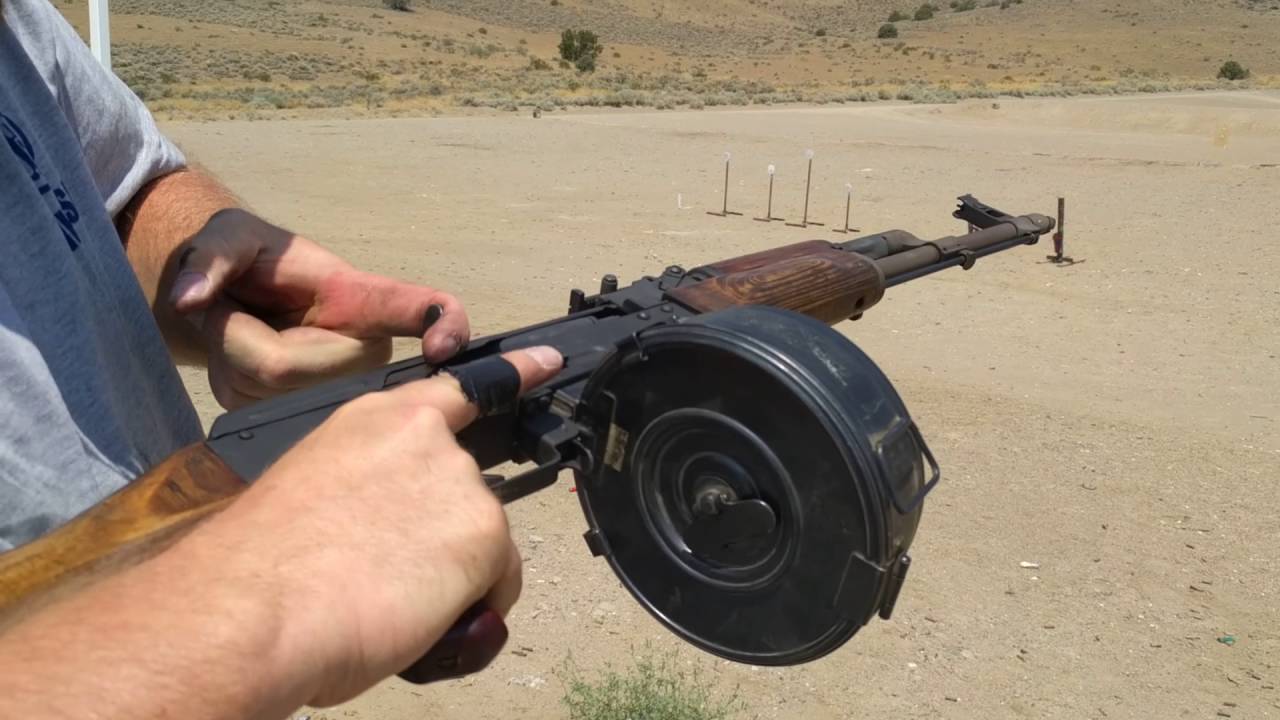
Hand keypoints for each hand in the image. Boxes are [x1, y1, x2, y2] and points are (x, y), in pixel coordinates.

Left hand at [167, 208, 470, 408]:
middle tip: (233, 305)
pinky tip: (237, 357)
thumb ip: (209, 257)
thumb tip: (188, 298)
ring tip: (238, 326)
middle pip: (287, 367)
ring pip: (262, 387)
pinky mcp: (303, 418)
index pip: (421, 308)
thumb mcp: (228, 238)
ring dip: (227, 352)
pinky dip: (224, 375)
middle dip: (238, 335)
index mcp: (362, 298)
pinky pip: (247, 404)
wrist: (226, 301)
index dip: (444, 325)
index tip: (445, 347)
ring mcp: (337, 390)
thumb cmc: (245, 261)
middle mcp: (364, 350)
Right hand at [201, 345, 563, 707]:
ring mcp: (463, 482)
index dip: (513, 372)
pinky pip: (499, 584)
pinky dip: (471, 607)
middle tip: (383, 571)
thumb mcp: (313, 491)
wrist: (256, 608)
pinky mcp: (486, 532)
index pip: (459, 386)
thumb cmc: (261, 566)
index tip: (548, 361)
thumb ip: (366, 486)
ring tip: (385, 595)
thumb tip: (385, 527)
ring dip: (450, 575)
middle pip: (467, 493)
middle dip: (440, 537)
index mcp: (376, 420)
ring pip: (481, 543)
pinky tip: (417, 612)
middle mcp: (429, 439)